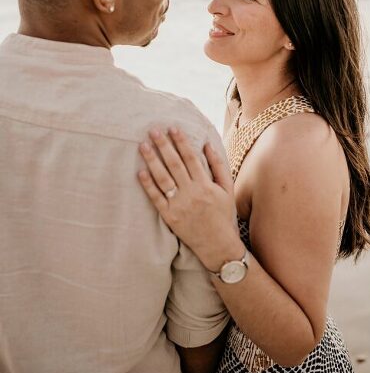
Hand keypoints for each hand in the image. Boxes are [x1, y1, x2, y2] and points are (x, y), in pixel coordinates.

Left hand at [138, 128, 241, 271]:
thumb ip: (218, 166)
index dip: (181, 142)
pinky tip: (140, 172)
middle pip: (174, 164)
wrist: (217, 243)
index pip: (190, 158)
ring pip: (163, 178)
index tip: (173, 128)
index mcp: (205, 184)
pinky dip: (148, 185)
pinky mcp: (169, 216)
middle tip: (153, 130)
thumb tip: (207, 145)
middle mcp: (191, 193)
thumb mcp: (227, 188)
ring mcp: (179, 205)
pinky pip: (156, 198)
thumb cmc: (223, 214)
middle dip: (163, 146)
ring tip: (143, 145)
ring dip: (152, 161)